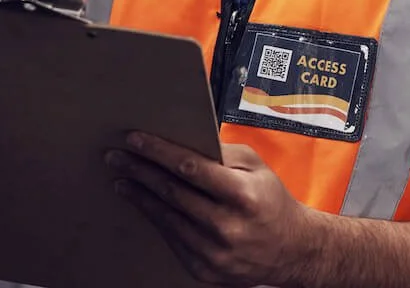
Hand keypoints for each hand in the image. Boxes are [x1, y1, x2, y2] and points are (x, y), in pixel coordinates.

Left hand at [104, 132, 319, 286]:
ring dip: (139, 195)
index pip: (190, 168)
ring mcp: (214, 253)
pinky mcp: (204, 270)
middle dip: (140, 171)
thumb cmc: (271, 201)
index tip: (135, 139)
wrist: (293, 251)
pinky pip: (171, 239)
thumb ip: (221, 153)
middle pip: (172, 193)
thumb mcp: (256, 167)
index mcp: (242, 195)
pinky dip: (155, 218)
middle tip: (116, 156)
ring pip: (166, 217)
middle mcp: (227, 227)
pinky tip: (143, 203)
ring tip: (122, 178)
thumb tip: (181, 141)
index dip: (159, 152)